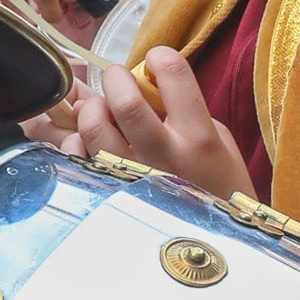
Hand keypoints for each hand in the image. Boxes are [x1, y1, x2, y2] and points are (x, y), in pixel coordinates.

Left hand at [21, 46, 254, 200]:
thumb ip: (184, 111)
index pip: (173, 75)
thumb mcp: (219, 141)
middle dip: (115, 78)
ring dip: (94, 109)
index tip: (155, 62)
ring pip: (94, 129)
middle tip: (118, 81)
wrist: (220, 242)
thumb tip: (145, 86)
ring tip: (103, 112)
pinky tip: (91, 144)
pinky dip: (78, 143)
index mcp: (199, 137)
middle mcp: (164, 157)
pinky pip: (79, 160)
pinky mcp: (111, 196)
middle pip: (124, 102)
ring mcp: (133, 179)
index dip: (158, 57)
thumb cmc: (221, 186)